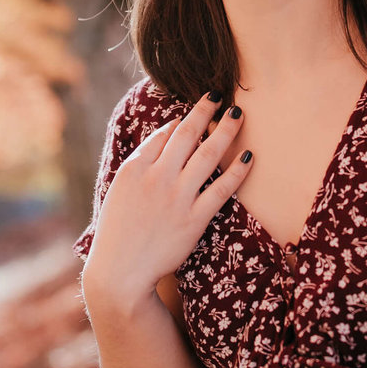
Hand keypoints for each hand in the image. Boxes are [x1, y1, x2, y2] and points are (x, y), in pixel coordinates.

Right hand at [81, 93, 249, 307]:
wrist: (120, 272)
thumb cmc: (118, 231)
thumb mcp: (120, 189)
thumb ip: (142, 161)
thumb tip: (169, 133)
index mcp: (135, 168)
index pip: (164, 134)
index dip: (183, 120)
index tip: (197, 110)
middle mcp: (157, 178)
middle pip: (187, 135)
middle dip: (205, 111)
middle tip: (218, 95)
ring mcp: (178, 198)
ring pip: (208, 155)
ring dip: (226, 131)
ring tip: (238, 114)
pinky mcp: (195, 220)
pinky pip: (222, 190)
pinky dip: (237, 171)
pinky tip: (248, 158)